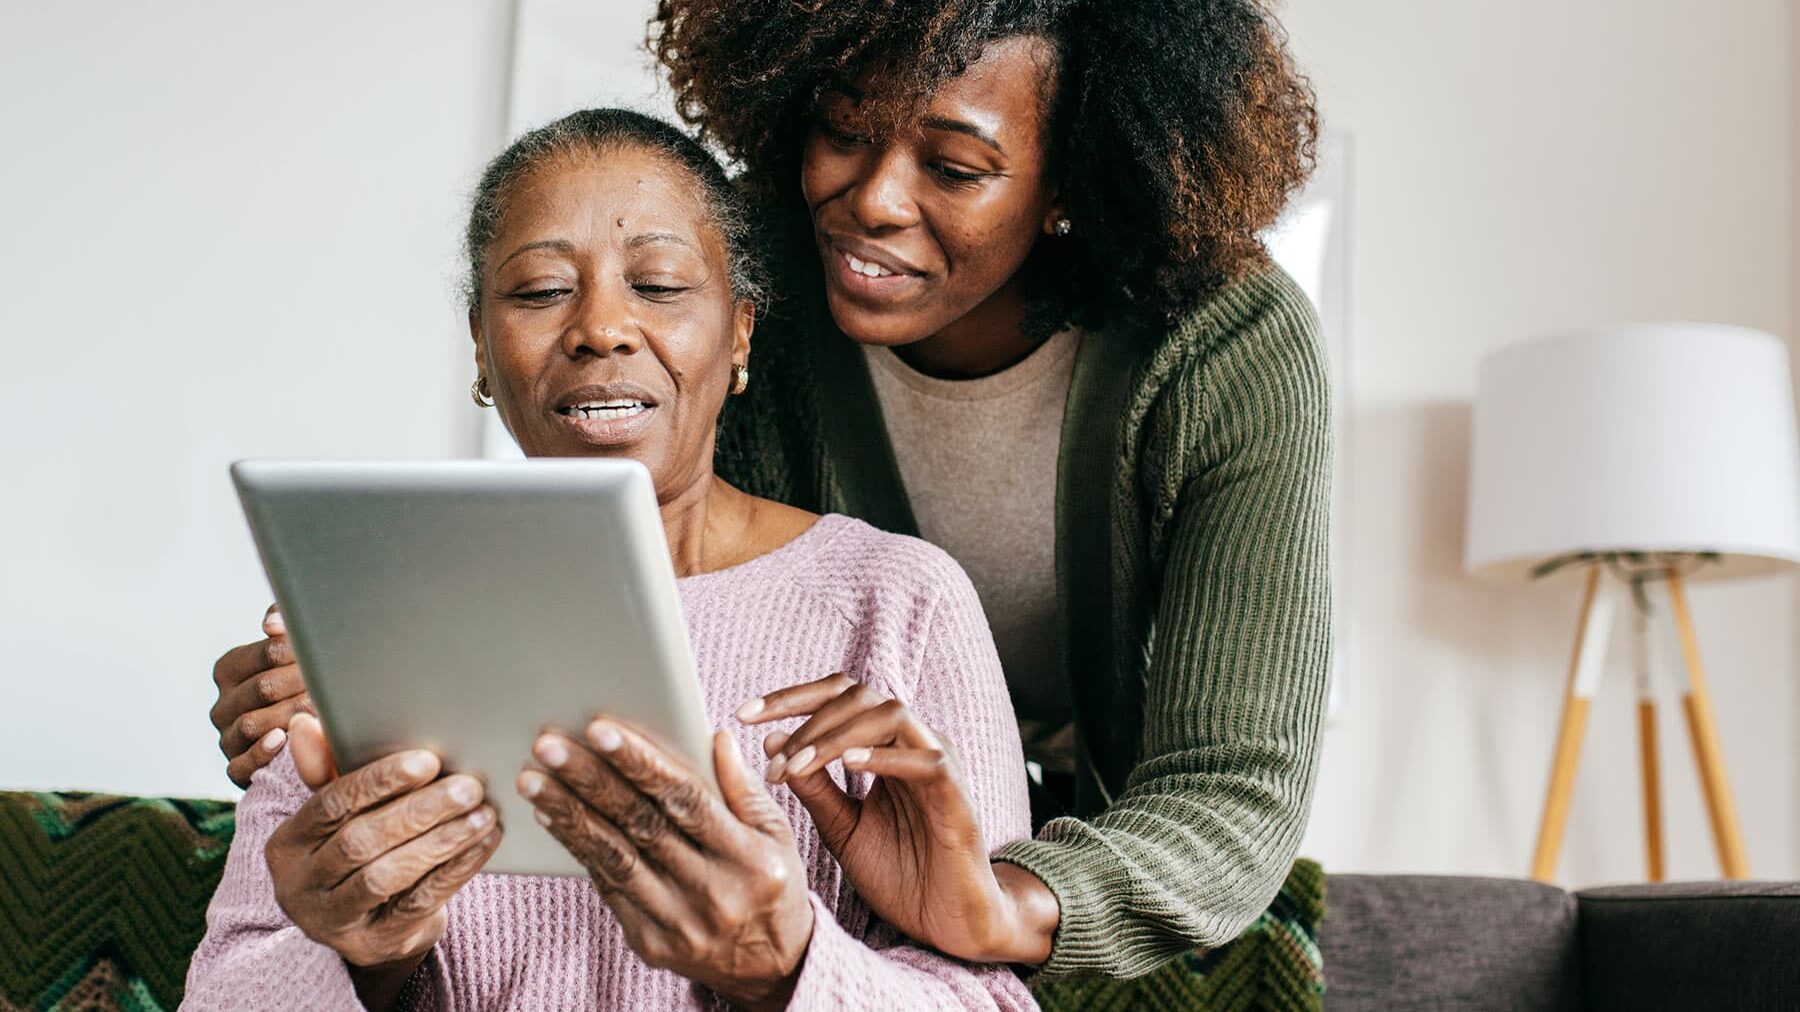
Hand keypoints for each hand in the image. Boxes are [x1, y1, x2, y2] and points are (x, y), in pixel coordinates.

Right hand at [211, 604, 313, 786]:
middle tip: (335, 684)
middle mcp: (223, 704)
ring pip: (253, 724)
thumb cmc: (301, 683)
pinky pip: (241, 764)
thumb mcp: (293, 650)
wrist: (309, 737)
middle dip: (302, 683)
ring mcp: (227, 738)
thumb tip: (272, 623)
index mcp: (230, 669)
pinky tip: (283, 740)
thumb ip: (284, 623)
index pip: (267, 652)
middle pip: (263, 687)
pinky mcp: (236, 768)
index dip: (301, 652)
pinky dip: (262, 752)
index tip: (328, 654)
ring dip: (292, 716)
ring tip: (322, 710)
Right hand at [269, 714, 501, 1007]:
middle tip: (469, 786)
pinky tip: (484, 842)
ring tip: (483, 813)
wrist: (367, 925)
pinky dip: (456, 869)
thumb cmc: (355, 851)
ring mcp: (333, 922)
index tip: (427, 761)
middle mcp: (300, 886)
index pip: (330, 805)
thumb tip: (304, 721)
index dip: (378, 781)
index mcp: (287, 844)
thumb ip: (326, 771)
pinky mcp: (373, 944)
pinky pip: (419, 903)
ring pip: (388, 876)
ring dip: (441, 840)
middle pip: (360, 842)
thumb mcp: (337, 815)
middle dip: (419, 811)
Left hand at [518, 720, 813, 1009]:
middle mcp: (712, 893)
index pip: (687, 800)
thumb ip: (744, 787)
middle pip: (641, 826)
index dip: (641, 763)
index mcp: (749, 859)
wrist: (770, 968)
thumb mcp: (778, 835)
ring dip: (568, 814)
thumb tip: (716, 736)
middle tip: (548, 745)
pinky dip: (578, 848)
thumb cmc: (772, 886)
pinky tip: (552, 817)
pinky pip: (607, 887)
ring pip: (614, 858)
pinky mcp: (649, 942)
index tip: (600, 729)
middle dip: (590, 781)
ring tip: (533, 779)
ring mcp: (678, 922)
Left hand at [740, 674, 1058, 964]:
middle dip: (806, 716)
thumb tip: (771, 740)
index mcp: (887, 746)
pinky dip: (886, 757)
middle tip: (770, 754)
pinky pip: (926, 762)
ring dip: (835, 736)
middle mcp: (915, 744)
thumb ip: (813, 788)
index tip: (743, 715)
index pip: (839, 698)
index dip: (790, 698)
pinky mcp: (957, 796)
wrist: (948, 924)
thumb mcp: (842, 828)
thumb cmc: (900, 874)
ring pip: (891, 716)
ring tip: (796, 767)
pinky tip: (848, 765)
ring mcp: (939, 765)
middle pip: (861, 696)